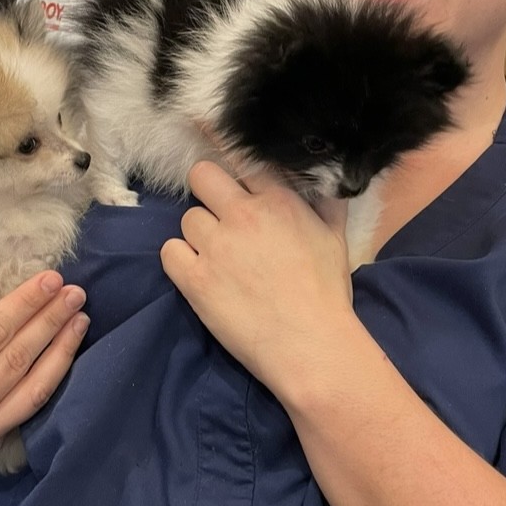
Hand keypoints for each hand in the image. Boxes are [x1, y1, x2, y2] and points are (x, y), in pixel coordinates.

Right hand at [0, 245, 88, 464]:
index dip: (24, 304)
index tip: (50, 279)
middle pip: (15, 356)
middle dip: (49, 320)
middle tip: (74, 293)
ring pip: (31, 383)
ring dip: (61, 347)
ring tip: (80, 318)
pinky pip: (32, 406)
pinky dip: (54, 376)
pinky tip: (68, 352)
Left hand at [159, 162, 355, 395]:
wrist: (309, 344)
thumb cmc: (327, 294)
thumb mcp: (336, 239)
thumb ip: (327, 205)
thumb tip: (326, 183)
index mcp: (278, 201)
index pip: (244, 161)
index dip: (237, 173)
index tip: (235, 184)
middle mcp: (242, 215)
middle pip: (201, 175)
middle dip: (208, 191)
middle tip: (219, 216)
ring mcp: (215, 246)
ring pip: (187, 218)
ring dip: (199, 234)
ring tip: (218, 257)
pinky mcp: (195, 279)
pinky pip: (169, 252)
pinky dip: (180, 260)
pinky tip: (199, 273)